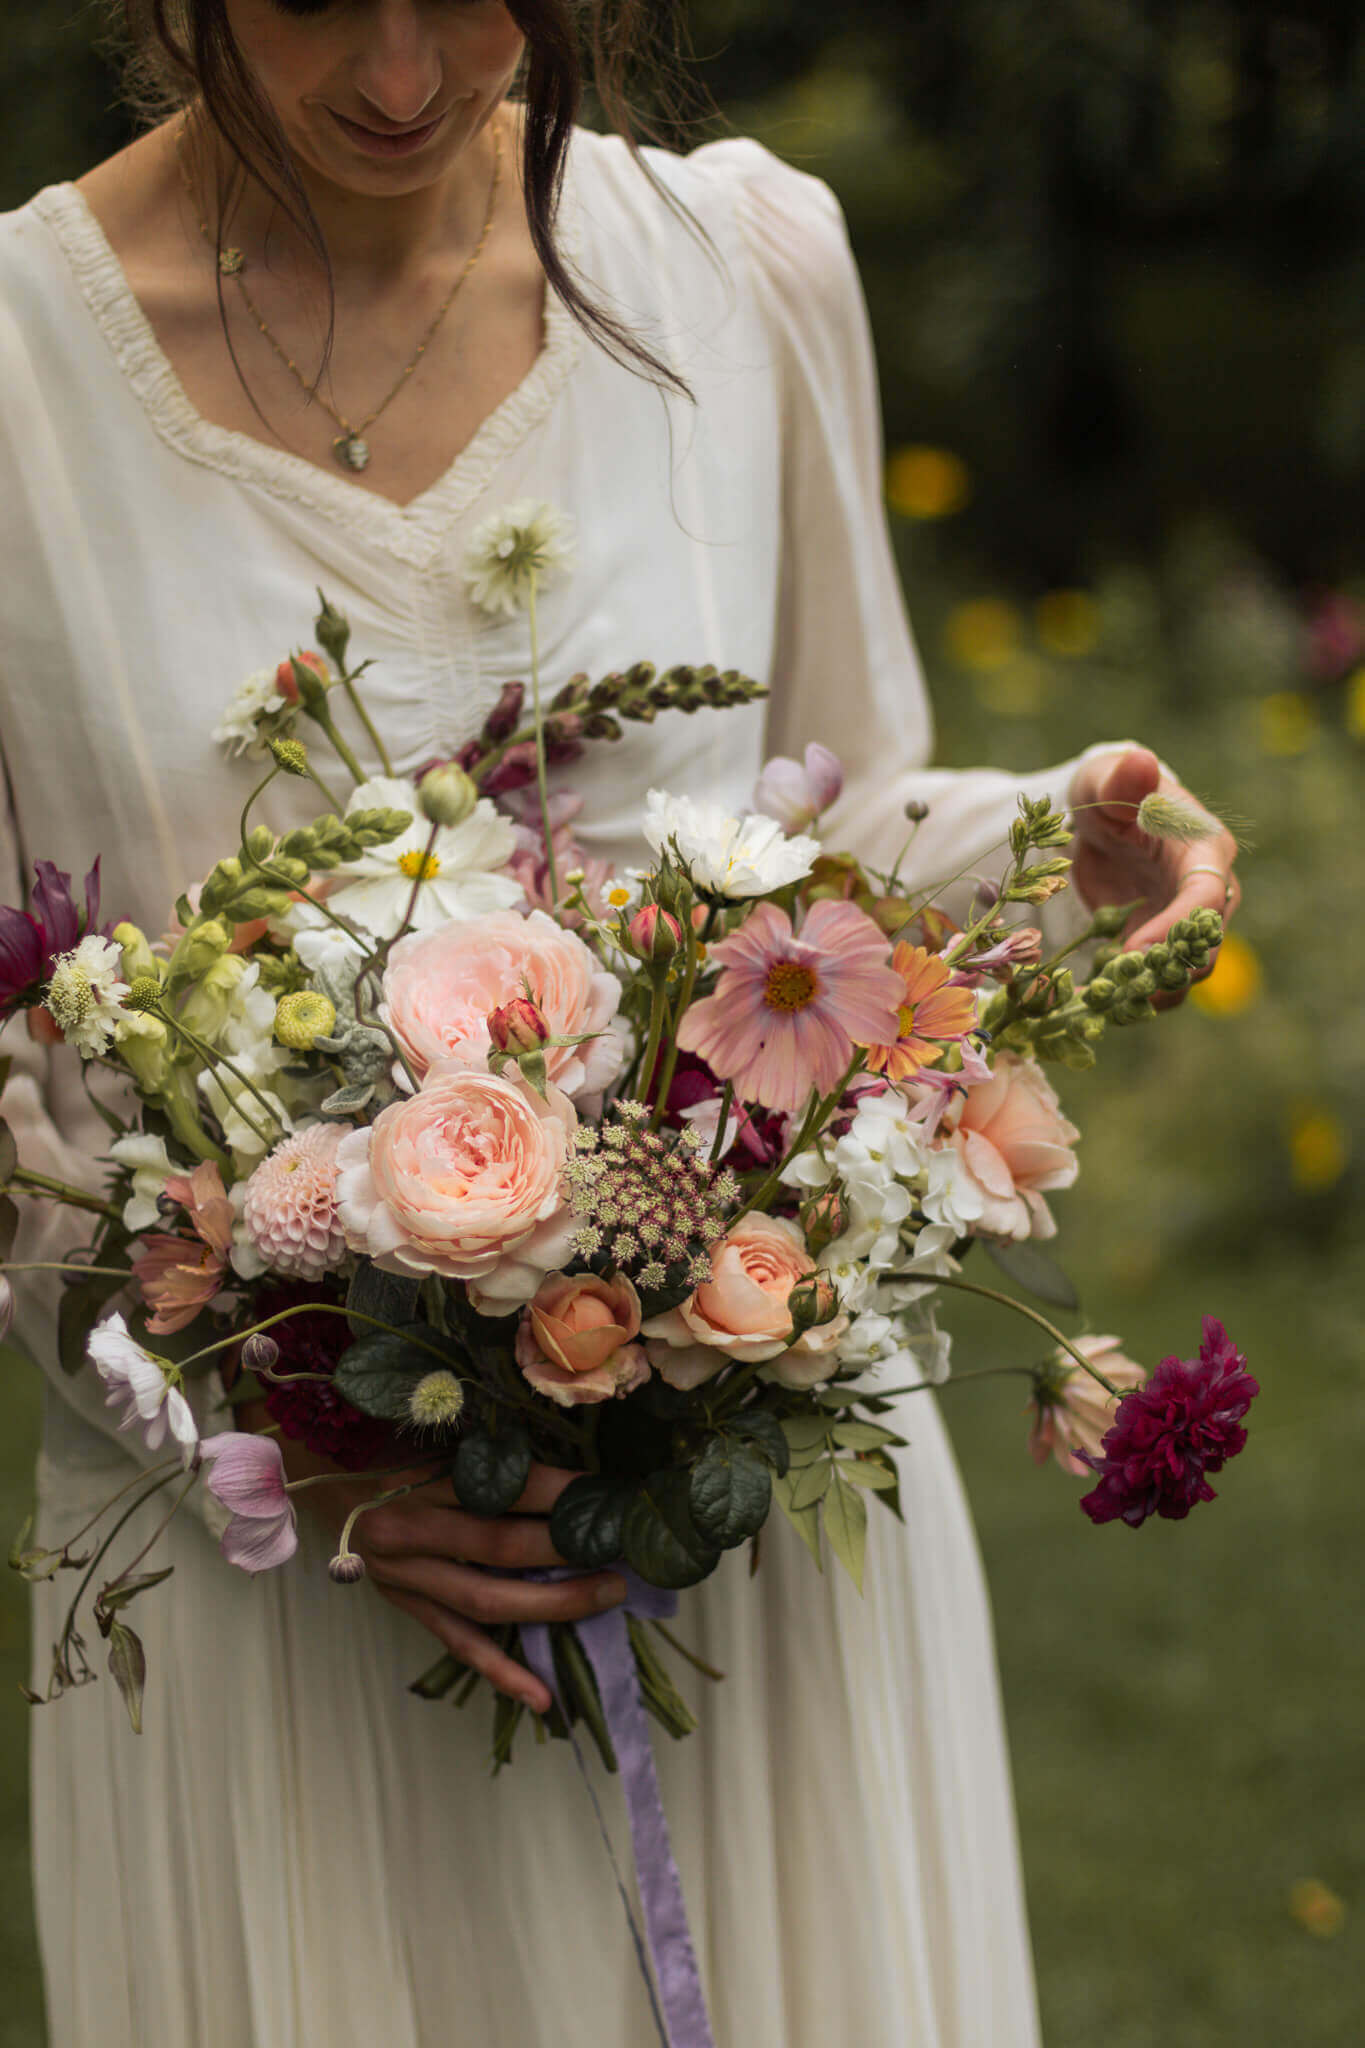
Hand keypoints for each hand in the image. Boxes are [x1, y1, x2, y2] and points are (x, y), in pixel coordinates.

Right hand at [262, 1414, 625, 1713]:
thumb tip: (578, 1472)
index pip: (506, 1484)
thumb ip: (493, 1456)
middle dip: (568, 1550)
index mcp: (421, 1477)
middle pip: (500, 1545)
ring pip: (485, 1600)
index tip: (611, 1496)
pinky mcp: (407, 1606)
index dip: (564, 1492)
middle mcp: (410, 1528)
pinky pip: (459, 1643)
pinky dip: (502, 1671)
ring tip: (605, 1596)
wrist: (317, 1478)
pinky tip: (544, 1696)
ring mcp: (406, 1575)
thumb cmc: (388, 1448)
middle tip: (622, 1551)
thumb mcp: (437, 1438)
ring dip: (552, 1604)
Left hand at [1069, 747, 1240, 997]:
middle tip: (1111, 988)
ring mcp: (1189, 925)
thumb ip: (1123, 777)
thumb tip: (1140, 761)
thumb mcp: (1106, 781)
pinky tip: (1097, 1001)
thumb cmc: (1109, 794)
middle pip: (1205, 948)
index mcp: (1206, 850)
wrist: (1101, 823)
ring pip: (1187, 975)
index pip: (1205, 897)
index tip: (1131, 950)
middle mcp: (1211, 893)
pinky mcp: (1166, 946)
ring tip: (1101, 1001)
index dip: (1173, 928)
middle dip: (1163, 973)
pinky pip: (1161, 983)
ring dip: (1149, 994)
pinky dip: (1133, 997)